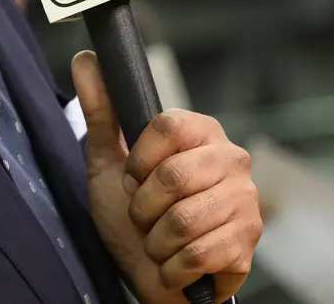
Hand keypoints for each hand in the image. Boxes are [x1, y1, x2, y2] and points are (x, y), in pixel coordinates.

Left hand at [73, 51, 260, 303]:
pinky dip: (172, 267)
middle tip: (144, 217)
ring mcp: (245, 201)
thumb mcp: (110, 161)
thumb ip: (101, 110)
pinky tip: (176, 263)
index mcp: (202, 131)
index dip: (139, 160)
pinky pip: (197, 253)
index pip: (167, 126)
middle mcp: (232, 159)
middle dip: (143, 208)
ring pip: (183, 220)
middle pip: (173, 176)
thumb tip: (85, 60)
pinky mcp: (248, 242)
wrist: (155, 274)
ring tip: (159, 241)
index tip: (132, 178)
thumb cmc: (135, 215)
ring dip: (155, 241)